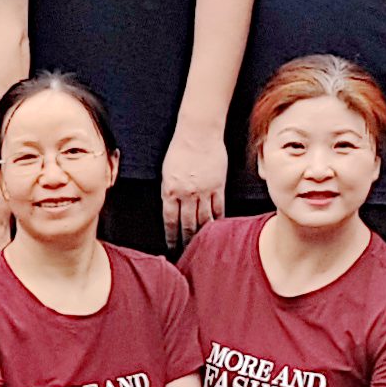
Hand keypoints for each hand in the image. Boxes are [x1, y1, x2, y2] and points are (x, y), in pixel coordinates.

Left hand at [160, 128, 223, 247]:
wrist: (198, 132)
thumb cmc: (180, 148)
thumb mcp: (166, 171)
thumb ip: (169, 192)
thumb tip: (171, 210)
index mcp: (170, 190)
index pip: (170, 222)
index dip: (171, 237)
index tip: (172, 248)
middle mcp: (186, 194)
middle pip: (187, 225)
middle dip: (186, 242)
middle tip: (188, 254)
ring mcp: (204, 191)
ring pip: (203, 220)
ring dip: (202, 235)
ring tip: (203, 246)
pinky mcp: (218, 187)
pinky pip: (219, 209)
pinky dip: (218, 221)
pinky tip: (217, 230)